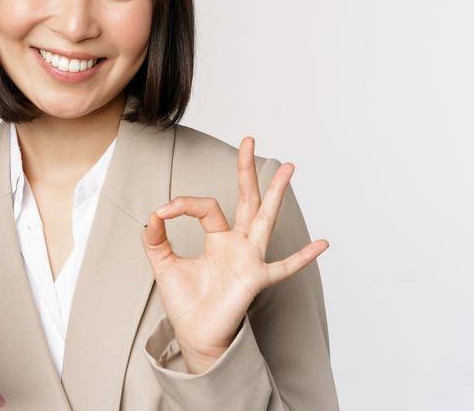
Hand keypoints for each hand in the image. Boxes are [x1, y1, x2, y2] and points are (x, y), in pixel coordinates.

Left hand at [139, 136, 329, 373]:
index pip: (206, 206)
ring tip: (289, 168)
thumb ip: (154, 239)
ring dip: (276, 194)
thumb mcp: (163, 264)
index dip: (182, 204)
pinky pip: (283, 267)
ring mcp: (250, 259)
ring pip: (265, 219)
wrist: (195, 334)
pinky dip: (302, 257)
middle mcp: (238, 244)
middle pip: (246, 200)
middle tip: (248, 140)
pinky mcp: (255, 279)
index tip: (162, 211)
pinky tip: (323, 244)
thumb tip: (150, 215)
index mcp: (218, 238)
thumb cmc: (186, 302)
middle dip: (246, 171)